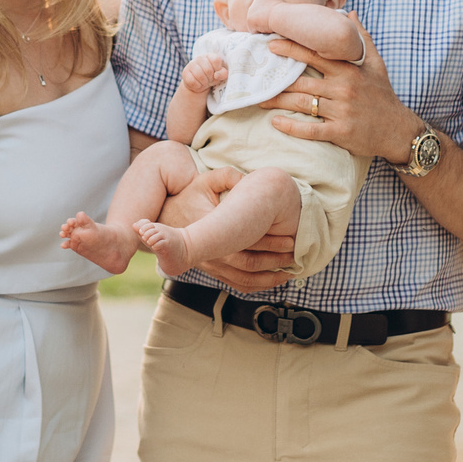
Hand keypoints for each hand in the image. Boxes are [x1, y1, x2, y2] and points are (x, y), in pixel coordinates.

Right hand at [158, 166, 297, 291]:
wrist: (167, 217)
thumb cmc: (189, 196)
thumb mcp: (205, 181)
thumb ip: (227, 176)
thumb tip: (247, 179)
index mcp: (212, 231)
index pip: (246, 243)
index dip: (271, 243)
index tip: (291, 239)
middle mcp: (210, 253)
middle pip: (248, 265)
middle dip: (275, 261)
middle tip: (295, 255)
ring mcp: (211, 265)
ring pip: (244, 280)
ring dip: (269, 278)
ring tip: (289, 270)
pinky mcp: (213, 271)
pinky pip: (237, 285)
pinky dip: (257, 285)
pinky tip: (272, 280)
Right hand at [180, 55, 229, 96]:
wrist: (199, 84)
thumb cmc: (211, 77)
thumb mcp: (219, 75)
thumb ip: (223, 73)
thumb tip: (217, 75)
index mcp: (210, 56)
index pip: (216, 60)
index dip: (218, 69)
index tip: (216, 73)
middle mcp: (200, 58)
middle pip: (208, 70)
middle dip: (211, 78)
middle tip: (210, 79)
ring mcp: (191, 64)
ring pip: (200, 76)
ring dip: (204, 82)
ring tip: (204, 82)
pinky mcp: (185, 72)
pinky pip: (192, 81)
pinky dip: (197, 86)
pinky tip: (198, 84)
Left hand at [264, 22, 415, 165]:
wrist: (398, 130)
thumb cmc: (383, 94)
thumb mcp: (377, 64)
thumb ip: (362, 38)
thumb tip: (351, 14)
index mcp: (349, 70)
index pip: (316, 55)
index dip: (292, 48)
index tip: (271, 43)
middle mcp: (344, 88)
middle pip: (303, 81)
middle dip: (277, 78)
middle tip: (255, 75)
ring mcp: (342, 111)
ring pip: (303, 104)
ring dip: (278, 102)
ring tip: (259, 99)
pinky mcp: (341, 132)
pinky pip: (311, 129)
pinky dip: (292, 126)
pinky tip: (275, 123)